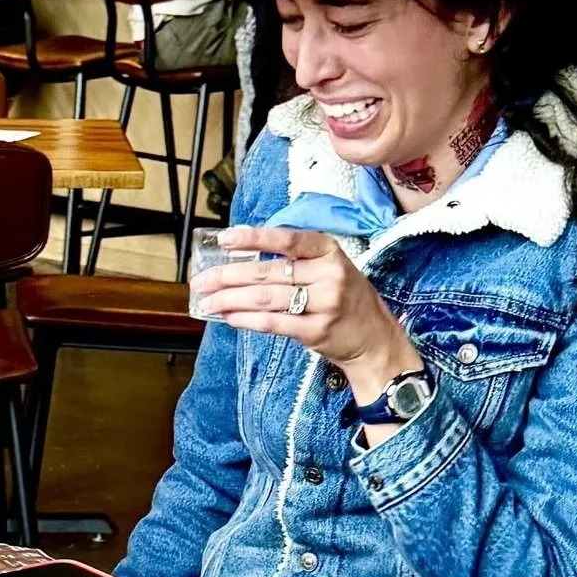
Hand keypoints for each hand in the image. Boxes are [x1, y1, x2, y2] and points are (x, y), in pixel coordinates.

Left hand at [197, 225, 418, 399]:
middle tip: (202, 281)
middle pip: (267, 273)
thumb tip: (243, 255)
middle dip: (228, 276)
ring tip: (208, 301)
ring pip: (265, 298)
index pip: (286, 239)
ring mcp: (324, 304)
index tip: (224, 240)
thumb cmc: (345, 298)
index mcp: (329, 251)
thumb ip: (294, 260)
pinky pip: (273, 323)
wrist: (374, 338)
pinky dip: (246, 320)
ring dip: (230, 300)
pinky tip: (229, 317)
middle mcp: (328, 274)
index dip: (253, 238)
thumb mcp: (329, 267)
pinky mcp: (316, 331)